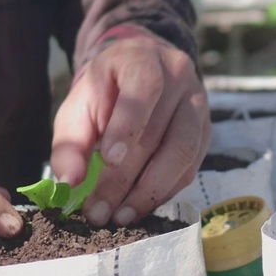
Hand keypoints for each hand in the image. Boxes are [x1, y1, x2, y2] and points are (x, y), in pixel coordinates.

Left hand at [51, 31, 209, 225]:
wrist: (136, 76)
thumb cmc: (103, 94)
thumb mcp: (77, 109)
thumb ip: (71, 144)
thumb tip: (69, 183)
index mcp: (142, 59)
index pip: (143, 86)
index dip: (129, 123)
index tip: (109, 159)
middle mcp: (178, 76)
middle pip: (158, 130)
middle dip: (125, 177)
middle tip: (100, 211)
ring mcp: (198, 104)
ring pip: (182, 152)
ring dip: (149, 192)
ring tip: (120, 216)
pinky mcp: (205, 131)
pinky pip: (190, 167)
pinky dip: (164, 191)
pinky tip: (139, 207)